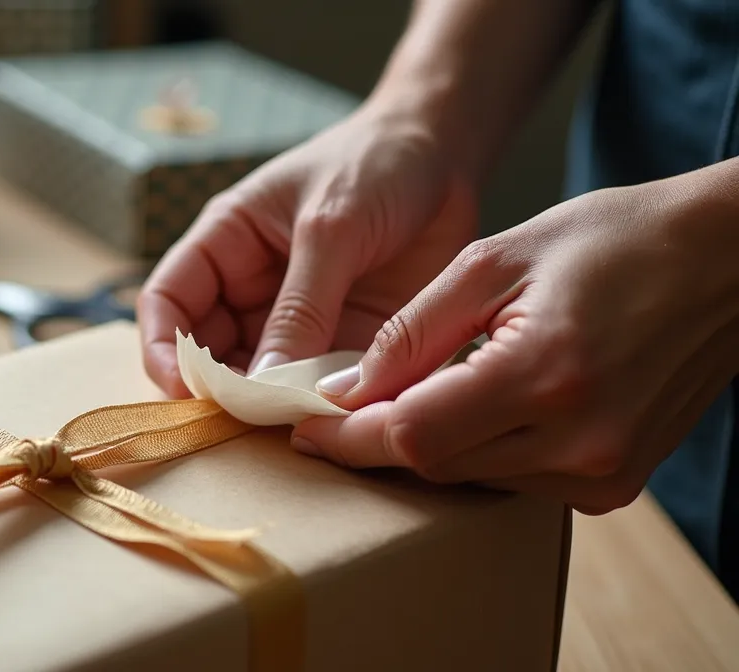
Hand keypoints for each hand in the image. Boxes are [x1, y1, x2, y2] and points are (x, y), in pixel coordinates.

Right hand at [137, 101, 477, 397]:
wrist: (447, 153)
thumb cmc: (376, 164)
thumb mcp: (332, 226)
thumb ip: (301, 305)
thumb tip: (264, 384)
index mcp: (225, 244)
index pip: (168, 301)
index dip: (164, 348)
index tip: (183, 390)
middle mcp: (250, 288)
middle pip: (209, 352)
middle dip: (219, 390)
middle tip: (245, 422)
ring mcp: (296, 320)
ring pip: (261, 379)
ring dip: (271, 406)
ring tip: (293, 423)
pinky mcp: (342, 341)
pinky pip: (319, 385)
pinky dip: (322, 406)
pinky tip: (337, 418)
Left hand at [292, 163, 738, 514]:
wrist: (725, 261)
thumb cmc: (613, 240)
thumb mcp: (494, 261)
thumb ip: (410, 332)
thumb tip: (340, 390)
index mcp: (546, 373)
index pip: (413, 434)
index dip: (347, 435)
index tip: (303, 425)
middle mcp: (579, 441)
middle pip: (436, 464)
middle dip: (376, 437)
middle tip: (336, 407)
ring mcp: (604, 472)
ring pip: (470, 478)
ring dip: (427, 443)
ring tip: (406, 393)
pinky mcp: (615, 484)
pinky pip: (514, 480)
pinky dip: (478, 449)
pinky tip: (470, 405)